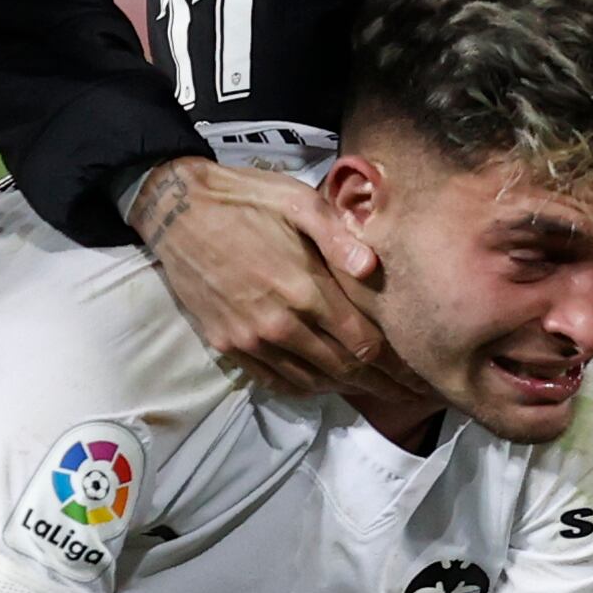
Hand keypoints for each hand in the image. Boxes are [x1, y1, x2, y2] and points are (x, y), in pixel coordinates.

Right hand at [129, 156, 389, 396]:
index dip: (392, 362)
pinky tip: (321, 383)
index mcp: (303, 286)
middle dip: (378, 384)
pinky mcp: (225, 344)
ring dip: (343, 389)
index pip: (361, 342)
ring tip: (373, 393)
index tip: (415, 371)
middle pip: (341, 369)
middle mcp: (278, 322)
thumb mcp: (298, 200)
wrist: (177, 209)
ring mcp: (248, 339)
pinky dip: (303, 386)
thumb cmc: (246, 198)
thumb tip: (373, 269)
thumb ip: (338, 236)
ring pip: (309, 380)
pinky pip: (273, 380)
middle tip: (405, 394)